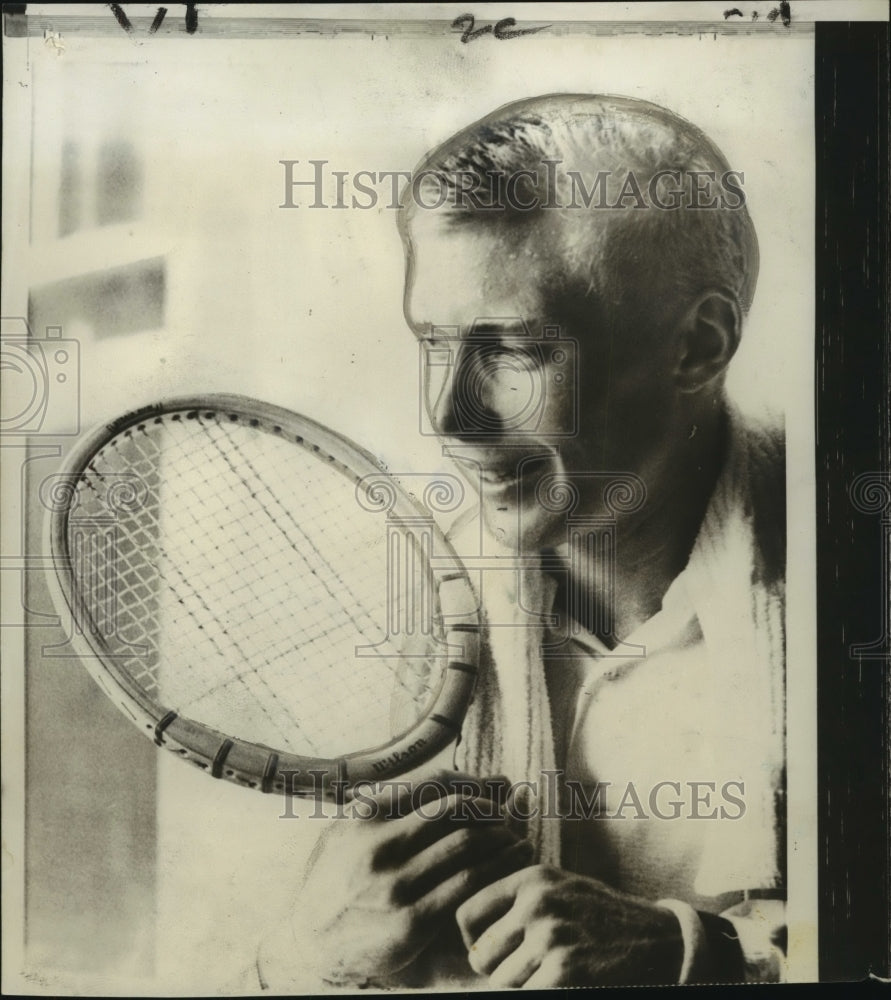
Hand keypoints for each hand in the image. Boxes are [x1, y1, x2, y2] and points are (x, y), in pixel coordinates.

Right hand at [262, 773, 532, 987]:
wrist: (308, 941)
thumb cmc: (336, 874)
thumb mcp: (349, 826)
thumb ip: (392, 801)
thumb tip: (444, 777)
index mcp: (366, 815)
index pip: (434, 783)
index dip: (471, 783)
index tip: (489, 792)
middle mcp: (380, 846)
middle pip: (455, 809)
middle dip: (490, 808)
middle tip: (506, 815)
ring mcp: (395, 885)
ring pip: (466, 846)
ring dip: (500, 839)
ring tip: (516, 839)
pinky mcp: (410, 922)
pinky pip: (465, 887)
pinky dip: (492, 872)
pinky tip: (506, 869)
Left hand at [455, 864, 683, 986]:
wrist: (659, 941)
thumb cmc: (601, 917)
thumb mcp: (560, 887)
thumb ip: (518, 898)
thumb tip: (467, 927)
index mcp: (531, 879)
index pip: (467, 913)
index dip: (472, 940)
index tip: (490, 951)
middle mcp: (537, 903)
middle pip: (480, 954)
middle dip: (496, 970)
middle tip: (523, 970)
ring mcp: (550, 938)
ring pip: (501, 982)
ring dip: (520, 987)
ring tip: (548, 974)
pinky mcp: (564, 973)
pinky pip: (524, 996)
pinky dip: (537, 995)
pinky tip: (560, 985)